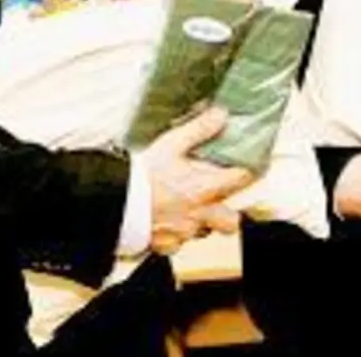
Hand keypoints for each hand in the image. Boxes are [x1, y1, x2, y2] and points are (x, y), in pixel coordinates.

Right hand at [141, 107, 254, 254]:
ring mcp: (183, 234)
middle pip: (231, 222)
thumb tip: (221, 115)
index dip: (246, 172)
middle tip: (216, 199)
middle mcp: (200, 215)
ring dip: (199, 223)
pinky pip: (177, 245)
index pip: (242, 181)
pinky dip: (174, 236)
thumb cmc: (141, 175)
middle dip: (229, 213)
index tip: (244, 167)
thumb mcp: (171, 144)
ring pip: (203, 233)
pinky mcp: (165, 246)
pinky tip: (164, 223)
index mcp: (206, 189)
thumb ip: (199, 130)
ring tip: (185, 209)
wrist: (113, 202)